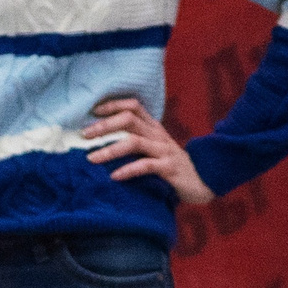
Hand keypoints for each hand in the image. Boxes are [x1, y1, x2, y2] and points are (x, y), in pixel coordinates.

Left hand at [84, 97, 214, 203]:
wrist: (203, 182)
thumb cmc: (169, 167)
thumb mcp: (151, 151)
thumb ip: (132, 143)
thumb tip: (97, 144)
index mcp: (153, 128)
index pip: (133, 106)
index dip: (113, 105)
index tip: (91, 112)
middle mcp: (158, 135)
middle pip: (129, 120)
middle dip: (104, 126)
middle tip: (84, 135)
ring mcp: (164, 150)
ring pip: (134, 142)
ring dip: (110, 149)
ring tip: (91, 159)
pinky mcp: (170, 168)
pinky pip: (146, 166)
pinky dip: (128, 170)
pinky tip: (113, 177)